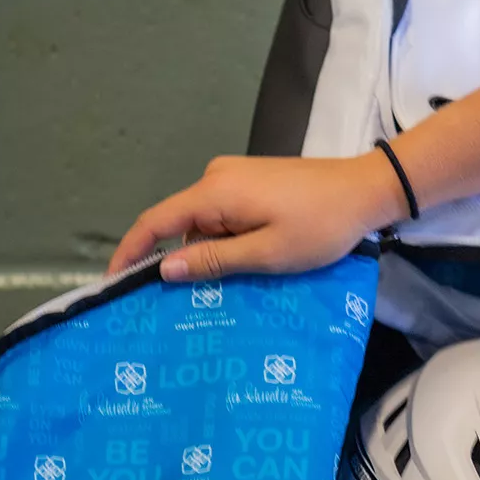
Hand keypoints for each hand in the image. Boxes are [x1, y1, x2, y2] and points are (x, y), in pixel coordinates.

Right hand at [107, 152, 406, 279]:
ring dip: (212, 252)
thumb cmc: (320, 226)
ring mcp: (235, 175)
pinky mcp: (253, 181)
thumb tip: (164, 270)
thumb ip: (214, 260)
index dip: (132, 253)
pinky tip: (247, 263)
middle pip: (182, 224)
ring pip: (206, 222)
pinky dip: (228, 240)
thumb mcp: (267, 253)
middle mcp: (216, 176)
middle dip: (183, 260)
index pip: (155, 222)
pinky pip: (225, 214)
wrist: (366, 190)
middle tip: (190, 304)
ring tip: (232, 287)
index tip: (114, 283)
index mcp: (214, 191)